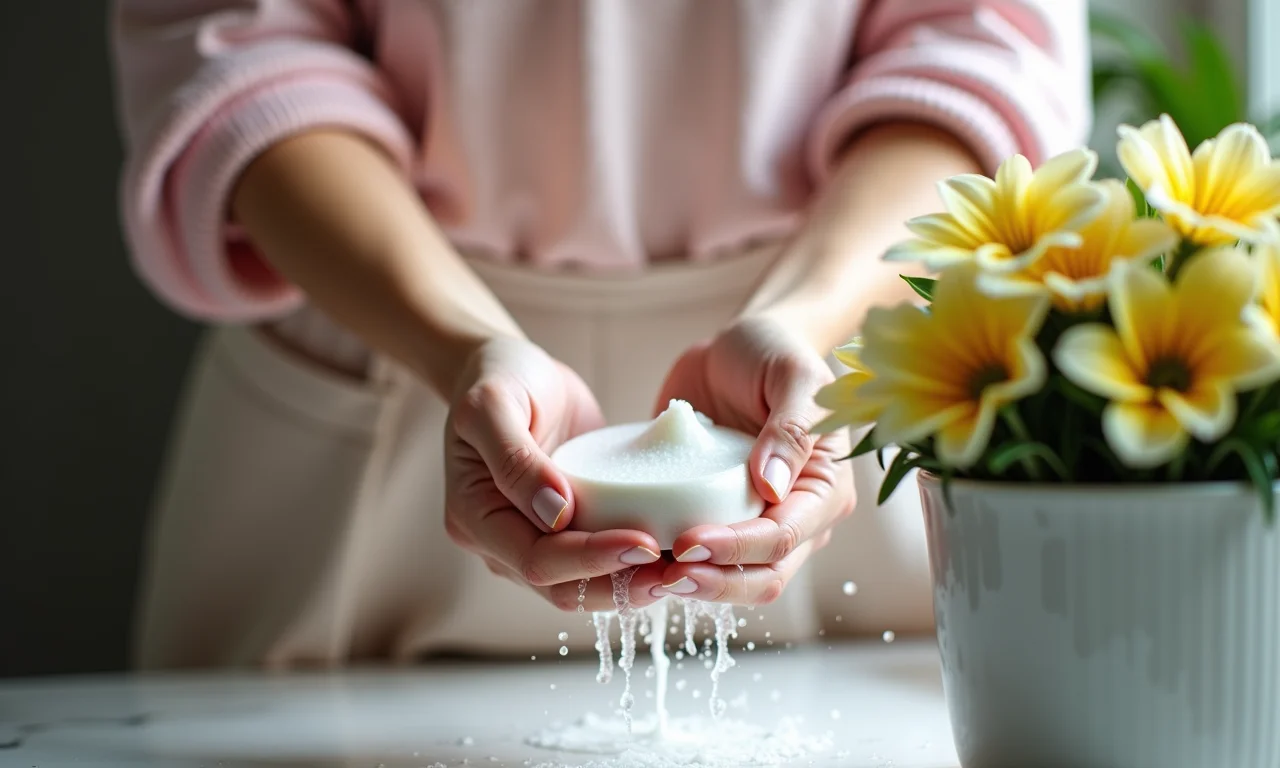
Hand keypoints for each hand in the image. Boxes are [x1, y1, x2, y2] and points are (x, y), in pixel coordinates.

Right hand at [444, 337, 665, 610]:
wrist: (512, 369)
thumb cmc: (495, 377)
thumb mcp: (492, 403)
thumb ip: (515, 458)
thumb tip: (556, 514)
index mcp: (474, 518)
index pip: (535, 559)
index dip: (589, 559)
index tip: (643, 543)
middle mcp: (500, 541)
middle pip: (562, 588)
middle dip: (618, 585)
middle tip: (674, 570)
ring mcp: (533, 539)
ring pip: (583, 586)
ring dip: (630, 585)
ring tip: (682, 571)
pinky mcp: (567, 529)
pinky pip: (598, 561)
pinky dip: (632, 565)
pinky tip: (672, 555)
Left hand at [652, 317, 853, 603]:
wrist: (737, 348)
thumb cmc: (774, 353)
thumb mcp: (792, 375)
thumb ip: (791, 427)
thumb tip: (771, 487)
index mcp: (823, 489)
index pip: (784, 538)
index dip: (737, 549)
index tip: (688, 542)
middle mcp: (796, 519)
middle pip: (762, 577)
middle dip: (714, 582)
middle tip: (662, 574)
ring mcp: (755, 524)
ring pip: (731, 581)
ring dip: (691, 586)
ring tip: (642, 577)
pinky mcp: (716, 521)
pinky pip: (699, 559)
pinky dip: (669, 567)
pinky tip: (632, 562)